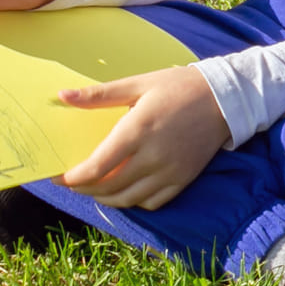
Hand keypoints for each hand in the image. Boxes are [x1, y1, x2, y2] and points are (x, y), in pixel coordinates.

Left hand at [56, 65, 227, 209]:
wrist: (225, 98)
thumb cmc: (179, 86)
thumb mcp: (138, 83)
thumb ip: (99, 95)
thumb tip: (63, 96)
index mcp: (138, 131)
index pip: (97, 166)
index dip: (73, 177)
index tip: (59, 176)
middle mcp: (153, 156)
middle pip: (108, 187)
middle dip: (83, 188)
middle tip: (72, 182)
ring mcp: (169, 171)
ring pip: (128, 199)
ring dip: (105, 198)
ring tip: (93, 189)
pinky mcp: (183, 179)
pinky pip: (152, 202)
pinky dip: (133, 201)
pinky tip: (124, 191)